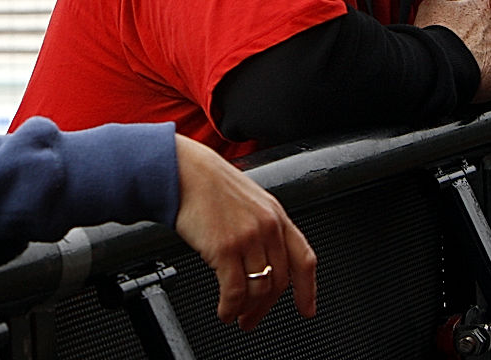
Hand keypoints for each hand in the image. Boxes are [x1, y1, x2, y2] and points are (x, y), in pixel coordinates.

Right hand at [173, 135, 316, 329]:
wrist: (182, 172)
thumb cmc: (207, 184)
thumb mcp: (247, 200)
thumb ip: (260, 227)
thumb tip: (261, 262)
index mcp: (276, 215)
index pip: (303, 259)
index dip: (308, 289)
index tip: (305, 308)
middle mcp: (267, 227)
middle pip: (279, 281)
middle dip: (265, 307)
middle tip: (252, 319)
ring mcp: (248, 238)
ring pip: (258, 290)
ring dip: (246, 310)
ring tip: (234, 315)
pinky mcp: (225, 248)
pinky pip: (235, 291)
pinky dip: (230, 308)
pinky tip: (224, 310)